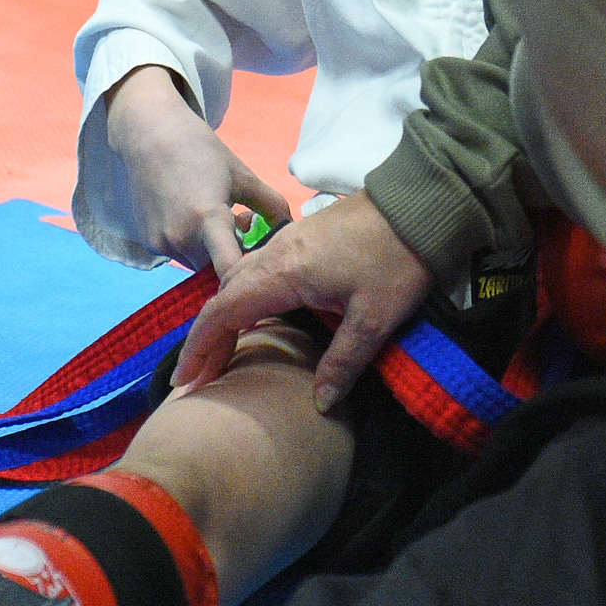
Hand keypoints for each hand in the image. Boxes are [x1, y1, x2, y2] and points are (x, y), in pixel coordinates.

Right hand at [104, 66, 293, 275]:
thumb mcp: (242, 175)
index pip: (229, 270)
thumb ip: (270, 204)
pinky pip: (178, 255)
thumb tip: (290, 227)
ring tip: (212, 218)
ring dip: (209, 252)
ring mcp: (161, 243)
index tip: (259, 266)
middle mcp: (181, 238)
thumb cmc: (201, 152)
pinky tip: (190, 215)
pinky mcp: (148, 243)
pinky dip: (189, 245)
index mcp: (208, 219)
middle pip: (216, 269)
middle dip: (231, 255)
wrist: (150, 137)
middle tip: (238, 224)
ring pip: (197, 264)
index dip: (247, 275)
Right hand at [172, 190, 431, 412]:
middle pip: (223, 295)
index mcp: (283, 273)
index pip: (224, 311)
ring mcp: (288, 241)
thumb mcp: (375, 318)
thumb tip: (320, 404)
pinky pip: (256, 270)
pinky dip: (243, 298)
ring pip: (239, 279)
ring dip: (224, 316)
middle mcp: (275, 253)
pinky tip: (256, 319)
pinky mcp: (303, 237)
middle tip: (200, 378)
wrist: (420, 201)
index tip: (186, 381)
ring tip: (222, 353)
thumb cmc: (397, 259)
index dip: (200, 348)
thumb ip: (343, 362)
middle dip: (206, 337)